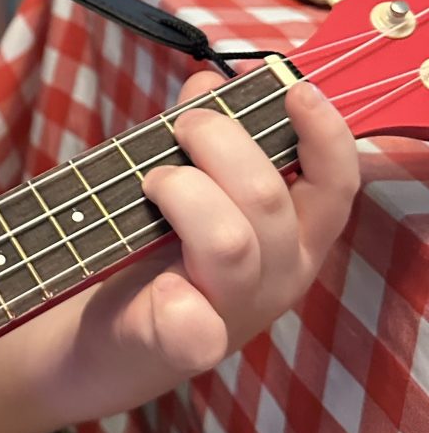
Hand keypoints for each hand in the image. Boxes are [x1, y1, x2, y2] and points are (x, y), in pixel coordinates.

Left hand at [74, 72, 359, 395]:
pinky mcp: (181, 348)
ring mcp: (234, 315)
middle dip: (219, 141)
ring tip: (151, 182)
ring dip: (183, 191)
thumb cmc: (150, 261)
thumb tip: (208, 83)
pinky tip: (161, 287)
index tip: (296, 90)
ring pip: (230, 241)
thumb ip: (201, 137)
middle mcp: (277, 276)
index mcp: (291, 235)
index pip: (334, 183)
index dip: (325, 134)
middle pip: (269, 197)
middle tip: (179, 128)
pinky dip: (177, 299)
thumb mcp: (187, 193)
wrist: (97, 347)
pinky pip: (194, 324)